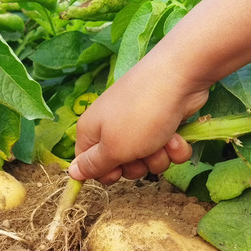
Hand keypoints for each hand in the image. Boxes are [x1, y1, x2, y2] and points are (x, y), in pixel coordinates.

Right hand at [67, 56, 208, 184]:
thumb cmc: (139, 115)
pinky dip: (173, 146)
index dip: (104, 173)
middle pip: (121, 166)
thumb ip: (93, 165)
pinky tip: (177, 134)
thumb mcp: (113, 148)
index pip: (89, 164)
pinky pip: (166, 149)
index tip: (117, 173)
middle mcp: (113, 128)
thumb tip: (71, 172)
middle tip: (142, 153)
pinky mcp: (163, 123)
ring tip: (163, 140)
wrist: (179, 77)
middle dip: (137, 167)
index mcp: (92, 131)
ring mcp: (139, 125)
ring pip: (147, 160)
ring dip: (158, 157)